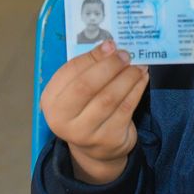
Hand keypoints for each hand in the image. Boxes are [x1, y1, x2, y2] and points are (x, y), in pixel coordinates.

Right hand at [40, 40, 149, 183]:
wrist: (96, 148)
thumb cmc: (86, 109)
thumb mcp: (79, 88)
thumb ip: (89, 66)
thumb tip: (109, 45)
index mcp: (51, 100)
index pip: (70, 72)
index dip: (92, 57)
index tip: (111, 44)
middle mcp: (62, 120)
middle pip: (86, 86)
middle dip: (110, 66)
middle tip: (125, 54)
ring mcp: (85, 133)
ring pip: (109, 98)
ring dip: (127, 77)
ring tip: (138, 65)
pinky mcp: (109, 139)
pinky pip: (126, 108)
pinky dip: (137, 89)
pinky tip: (142, 78)